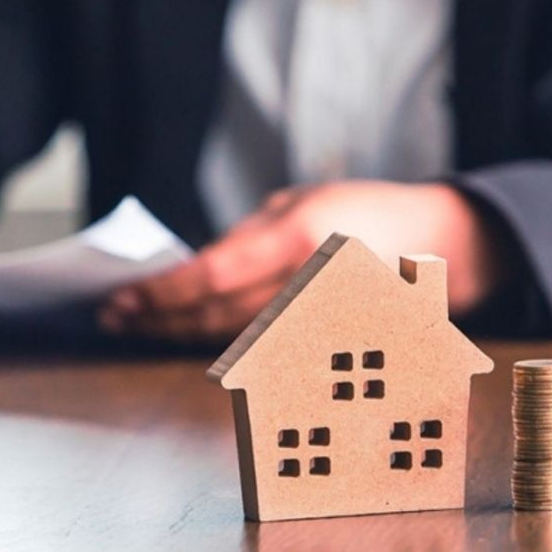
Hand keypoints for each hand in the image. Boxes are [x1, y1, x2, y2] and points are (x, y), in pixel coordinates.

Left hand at [99, 181, 503, 340]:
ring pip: (234, 339)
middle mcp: (308, 284)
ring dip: (182, 334)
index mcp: (299, 237)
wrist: (434, 243)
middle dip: (161, 319)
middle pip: (217, 315)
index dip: (163, 293)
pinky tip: (190, 334)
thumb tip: (192, 271)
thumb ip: (248, 237)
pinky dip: (221, 343)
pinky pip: (264, 350)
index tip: (124, 298)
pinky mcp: (331, 341)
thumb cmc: (361, 212)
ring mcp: (322, 319)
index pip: (215, 275)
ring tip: (142, 324)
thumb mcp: (299, 202)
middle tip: (117, 315)